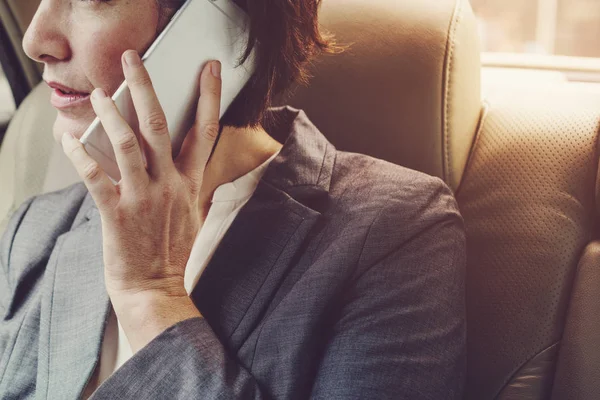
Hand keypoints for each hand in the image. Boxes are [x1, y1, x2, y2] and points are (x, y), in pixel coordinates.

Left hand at [61, 50, 221, 302]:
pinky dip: (79, 153)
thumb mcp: (194, 214)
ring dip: (111, 113)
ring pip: (128, 143)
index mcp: (191, 183)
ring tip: (100, 93)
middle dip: (146, 86)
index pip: (206, 130)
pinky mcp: (117, 212)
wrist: (157, 288)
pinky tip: (67, 138)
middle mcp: (171, 184)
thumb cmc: (173, 252)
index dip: (210, 96)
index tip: (210, 68)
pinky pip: (95, 175)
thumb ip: (194, 186)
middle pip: (159, 124)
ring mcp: (144, 197)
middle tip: (132, 59)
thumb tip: (193, 166)